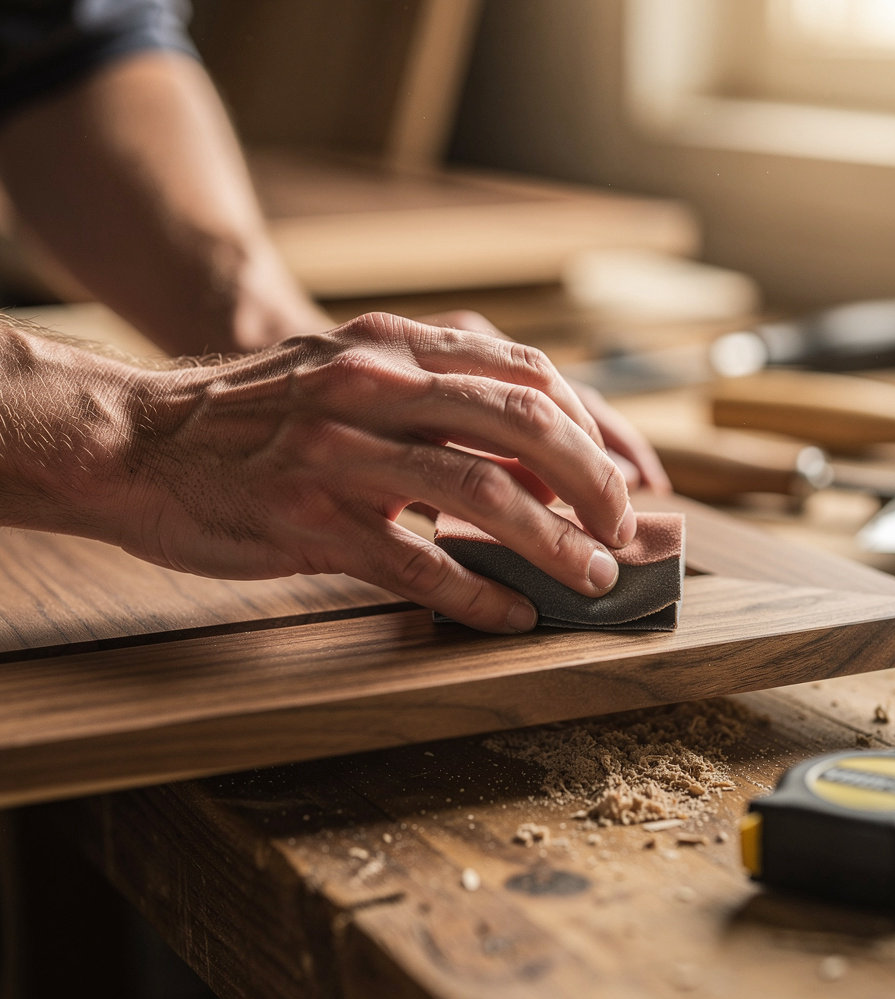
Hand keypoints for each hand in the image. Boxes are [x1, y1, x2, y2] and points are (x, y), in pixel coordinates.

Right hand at [112, 313, 636, 632]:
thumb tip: (525, 457)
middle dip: (592, 482)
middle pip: (522, 424)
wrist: (134, 439)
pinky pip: (415, 565)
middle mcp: (375, 387)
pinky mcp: (310, 522)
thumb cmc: (250, 417)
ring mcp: (342, 454)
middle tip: (623, 529)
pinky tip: (511, 616)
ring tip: (591, 577)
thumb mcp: (344, 378)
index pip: (527, 372)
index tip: (622, 472)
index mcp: (392, 348)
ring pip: (481, 493)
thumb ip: (429, 400)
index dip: (593, 424)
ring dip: (552, 543)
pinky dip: (476, 594)